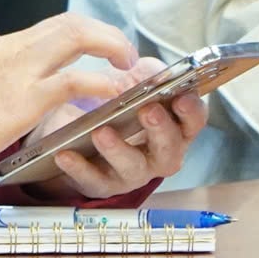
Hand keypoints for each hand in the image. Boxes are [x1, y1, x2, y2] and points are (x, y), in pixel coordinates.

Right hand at [0, 12, 140, 189]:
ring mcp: (14, 69)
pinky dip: (104, 82)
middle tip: (124, 53)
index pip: (42, 31)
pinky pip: (77, 80)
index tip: (94, 54)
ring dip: (112, 46)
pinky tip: (119, 94)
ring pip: (77, 36)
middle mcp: (3, 46)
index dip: (77, 40)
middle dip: (104, 33)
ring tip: (131, 67)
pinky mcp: (23, 99)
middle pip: (67, 22)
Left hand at [28, 57, 208, 198]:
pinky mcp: (101, 184)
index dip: (191, 111)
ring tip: (101, 131)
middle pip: (169, 150)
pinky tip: (66, 154)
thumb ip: (147, 74)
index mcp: (173, 128)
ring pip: (132, 168)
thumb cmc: (115, 105)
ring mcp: (130, 172)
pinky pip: (93, 180)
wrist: (76, 130)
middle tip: (148, 110)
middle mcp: (157, 155)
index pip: (193, 122)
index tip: (182, 98)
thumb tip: (156, 73)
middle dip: (161, 130)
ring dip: (118, 149)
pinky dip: (79, 167)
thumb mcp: (133, 81)